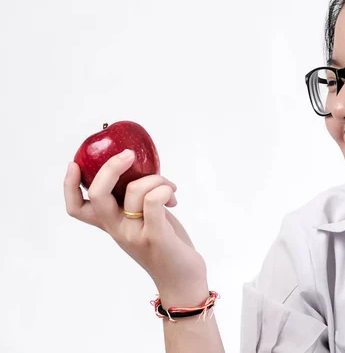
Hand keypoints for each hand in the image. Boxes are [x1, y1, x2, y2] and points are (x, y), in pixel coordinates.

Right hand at [64, 150, 208, 301]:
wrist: (183, 281)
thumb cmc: (167, 246)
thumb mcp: (144, 221)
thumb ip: (137, 202)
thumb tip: (141, 170)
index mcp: (112, 225)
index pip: (77, 208)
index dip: (69, 186)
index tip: (74, 164)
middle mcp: (118, 230)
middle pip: (98, 195)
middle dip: (111, 167)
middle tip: (129, 155)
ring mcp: (134, 234)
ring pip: (135, 190)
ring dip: (156, 179)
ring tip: (170, 187)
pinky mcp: (154, 237)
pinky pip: (154, 201)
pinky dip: (165, 189)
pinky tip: (174, 197)